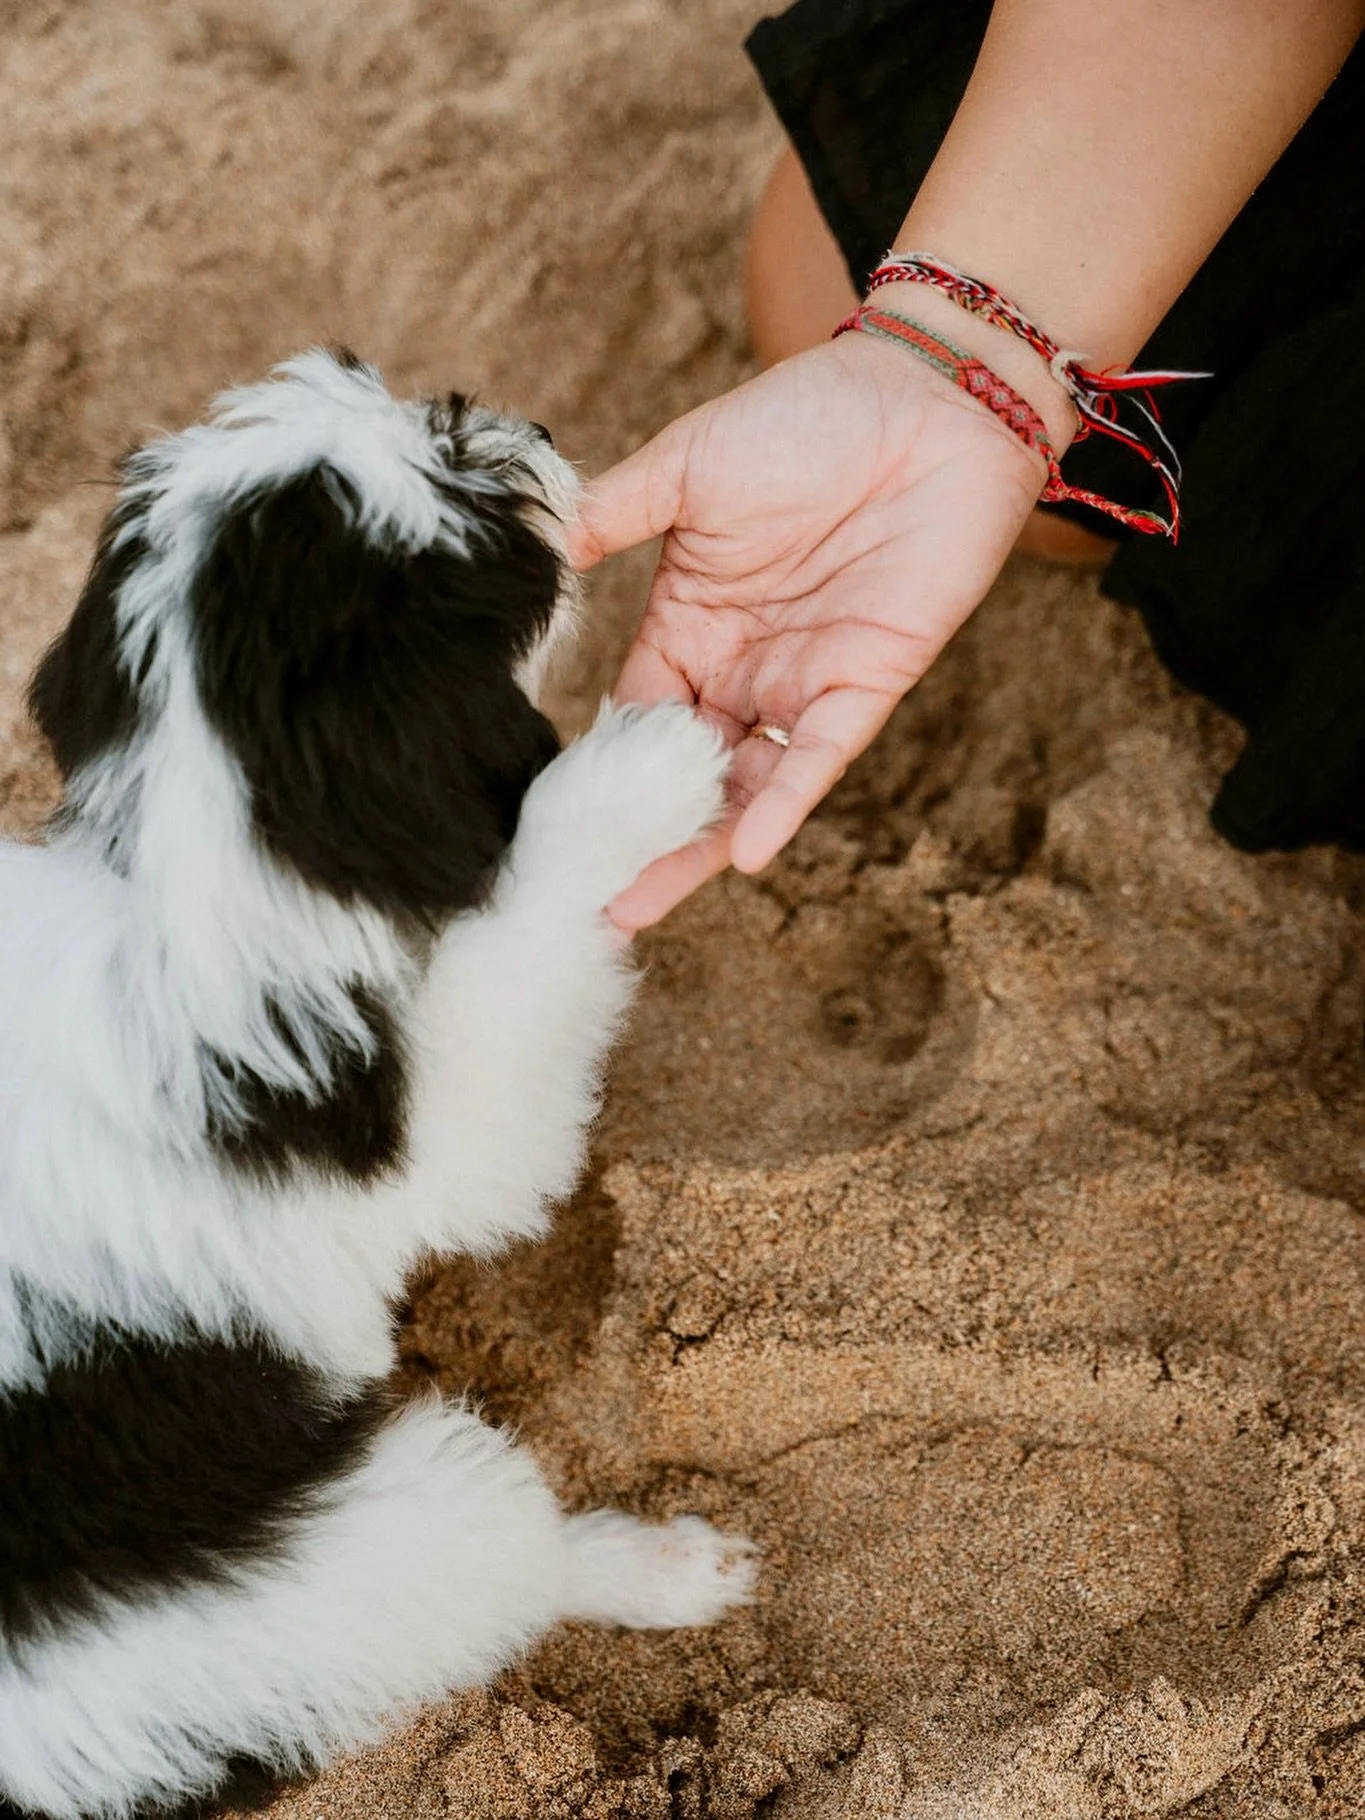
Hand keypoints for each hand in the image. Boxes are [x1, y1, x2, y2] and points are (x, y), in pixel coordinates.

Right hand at [568, 329, 1050, 930]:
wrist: (927, 397)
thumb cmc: (809, 419)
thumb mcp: (686, 467)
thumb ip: (613, 513)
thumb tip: (537, 547)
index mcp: (691, 626)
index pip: (634, 719)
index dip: (599, 771)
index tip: (552, 828)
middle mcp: (742, 670)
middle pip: (683, 777)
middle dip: (640, 839)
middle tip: (591, 901)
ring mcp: (802, 685)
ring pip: (743, 788)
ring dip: (696, 846)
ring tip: (640, 901)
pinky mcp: (865, 684)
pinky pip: (817, 759)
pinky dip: (782, 805)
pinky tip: (745, 851)